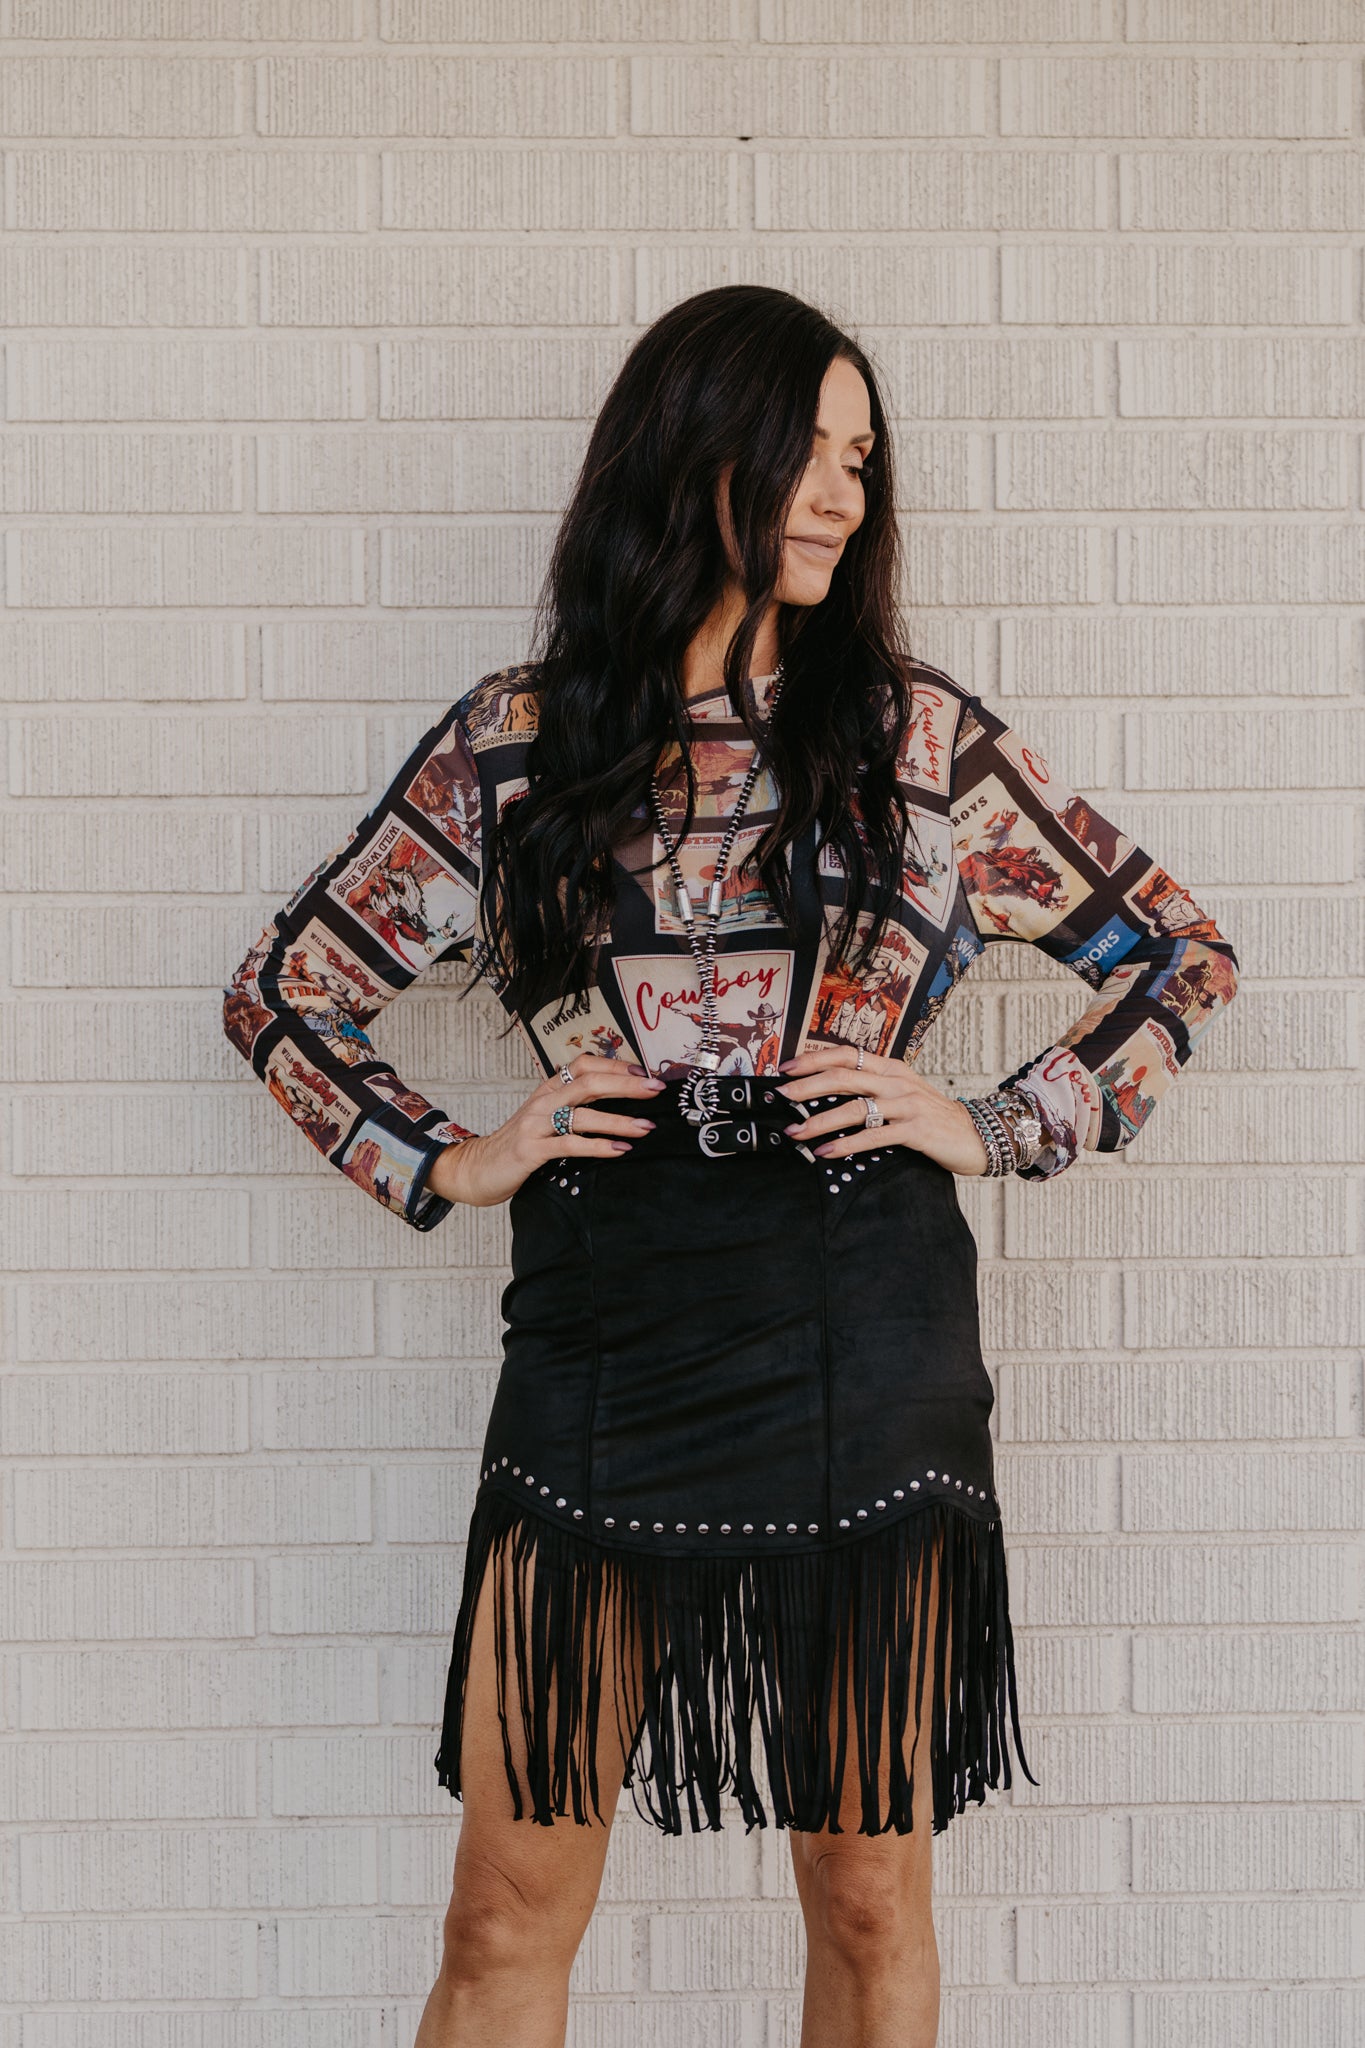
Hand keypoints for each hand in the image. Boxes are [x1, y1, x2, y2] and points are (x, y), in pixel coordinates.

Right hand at [426, 1054, 666, 1207]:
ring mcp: (535, 1124)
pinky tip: (620, 1150)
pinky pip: (570, 1144)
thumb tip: (615, 1100)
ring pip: (583, 1114)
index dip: (616, 1065)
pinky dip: (599, 1146)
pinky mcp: (531, 1150)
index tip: (645, 1073)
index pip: (584, 1064)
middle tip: (656, 1090)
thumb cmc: (517, 1145)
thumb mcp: (544, 1118)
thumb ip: (572, 1107)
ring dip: (619, 1120)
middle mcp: (542, 1101)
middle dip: (627, 1085)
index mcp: (548, 1089)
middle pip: (589, 1082)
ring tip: (646, 1126)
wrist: (476, 1168)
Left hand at [776, 1047, 989, 1176]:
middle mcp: (897, 1081)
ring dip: (820, 1122)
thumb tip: (828, 1095)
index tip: (785, 1069)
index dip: (814, 1059)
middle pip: (844, 1076)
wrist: (979, 1136)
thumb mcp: (904, 1094)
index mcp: (891, 1069)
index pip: (847, 1054)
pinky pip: (874, 1136)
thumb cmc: (933, 1118)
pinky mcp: (916, 1130)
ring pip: (855, 1108)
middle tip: (780, 1098)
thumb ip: (873, 1089)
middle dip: (806, 1087)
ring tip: (795, 1132)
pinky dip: (846, 1145)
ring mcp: (908, 1104)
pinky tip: (826, 1153)